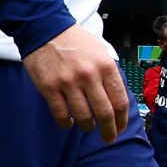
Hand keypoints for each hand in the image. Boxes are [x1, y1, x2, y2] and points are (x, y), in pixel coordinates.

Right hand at [22, 27, 129, 142]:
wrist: (45, 28)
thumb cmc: (75, 40)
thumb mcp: (100, 51)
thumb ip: (109, 73)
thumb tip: (115, 98)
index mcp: (105, 66)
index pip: (119, 101)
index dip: (121, 119)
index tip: (120, 127)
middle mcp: (89, 76)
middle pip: (104, 113)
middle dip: (109, 131)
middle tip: (109, 138)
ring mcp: (68, 83)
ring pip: (83, 117)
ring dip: (88, 126)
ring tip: (88, 127)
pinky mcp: (49, 88)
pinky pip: (61, 114)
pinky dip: (67, 123)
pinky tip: (69, 123)